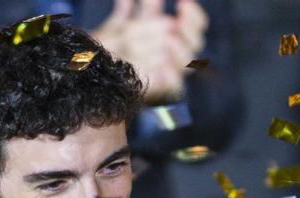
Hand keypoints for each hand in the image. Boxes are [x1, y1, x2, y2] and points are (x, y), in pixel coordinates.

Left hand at [92, 0, 206, 102]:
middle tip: (176, 23)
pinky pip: (175, 85)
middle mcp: (178, 53)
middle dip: (189, 31)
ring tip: (170, 41)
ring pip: (187, 62)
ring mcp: (171, 71)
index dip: (194, 15)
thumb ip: (145, 9)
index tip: (183, 3)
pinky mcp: (162, 87)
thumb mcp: (130, 21)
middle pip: (196, 43)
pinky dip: (172, 76)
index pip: (197, 25)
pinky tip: (164, 67)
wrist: (103, 70)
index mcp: (177, 34)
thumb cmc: (118, 44)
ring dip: (181, 51)